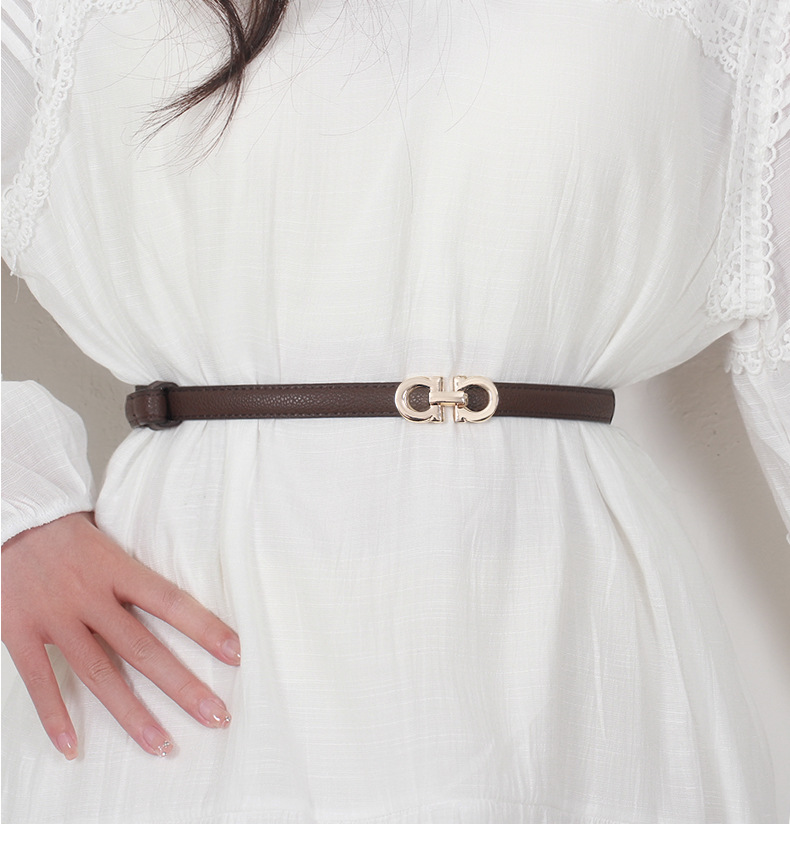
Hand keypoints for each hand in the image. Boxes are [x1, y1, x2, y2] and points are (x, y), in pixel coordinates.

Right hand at [1, 511, 240, 758]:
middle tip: (217, 716)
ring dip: (132, 714)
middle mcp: (90, 595)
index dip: (205, 628)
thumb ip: (137, 572)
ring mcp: (55, 617)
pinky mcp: (19, 631)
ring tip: (162, 745)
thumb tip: (179, 599)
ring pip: (99, 673)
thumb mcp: (112, 540)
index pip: (171, 601)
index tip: (236, 653)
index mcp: (117, 568)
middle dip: (182, 686)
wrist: (12, 517)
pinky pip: (40, 680)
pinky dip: (55, 716)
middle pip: (143, 648)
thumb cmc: (68, 529)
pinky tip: (73, 747)